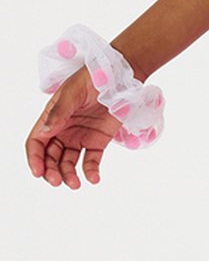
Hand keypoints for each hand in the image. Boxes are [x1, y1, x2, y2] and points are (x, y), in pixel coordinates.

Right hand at [25, 65, 122, 187]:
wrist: (120, 77)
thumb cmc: (93, 78)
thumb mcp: (73, 92)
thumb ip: (59, 112)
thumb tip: (46, 131)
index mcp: (52, 118)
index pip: (37, 143)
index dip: (35, 159)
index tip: (39, 172)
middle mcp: (63, 131)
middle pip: (50, 157)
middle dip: (51, 171)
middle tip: (57, 180)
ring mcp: (80, 137)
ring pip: (68, 163)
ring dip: (68, 175)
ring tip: (75, 183)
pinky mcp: (97, 141)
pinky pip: (91, 161)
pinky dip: (91, 172)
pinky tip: (93, 178)